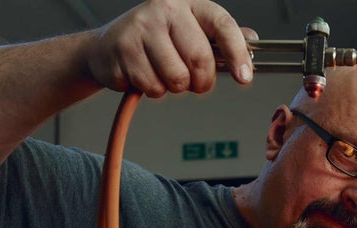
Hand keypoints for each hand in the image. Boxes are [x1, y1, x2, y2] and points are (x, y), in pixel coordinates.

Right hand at [86, 0, 257, 97]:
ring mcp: (141, 28)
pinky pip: (154, 87)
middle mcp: (164, 9)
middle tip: (193, 81)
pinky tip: (144, 74)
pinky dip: (154, 90)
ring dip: (175, 87)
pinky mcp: (123, 51)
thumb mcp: (191, 30)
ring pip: (177, 79)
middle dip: (202, 81)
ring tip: (163, 72)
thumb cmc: (155, 39)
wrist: (106, 46)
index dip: (237, 53)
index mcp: (188, 3)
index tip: (245, 77)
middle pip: (200, 59)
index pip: (222, 24)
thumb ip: (220, 37)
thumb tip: (251, 40)